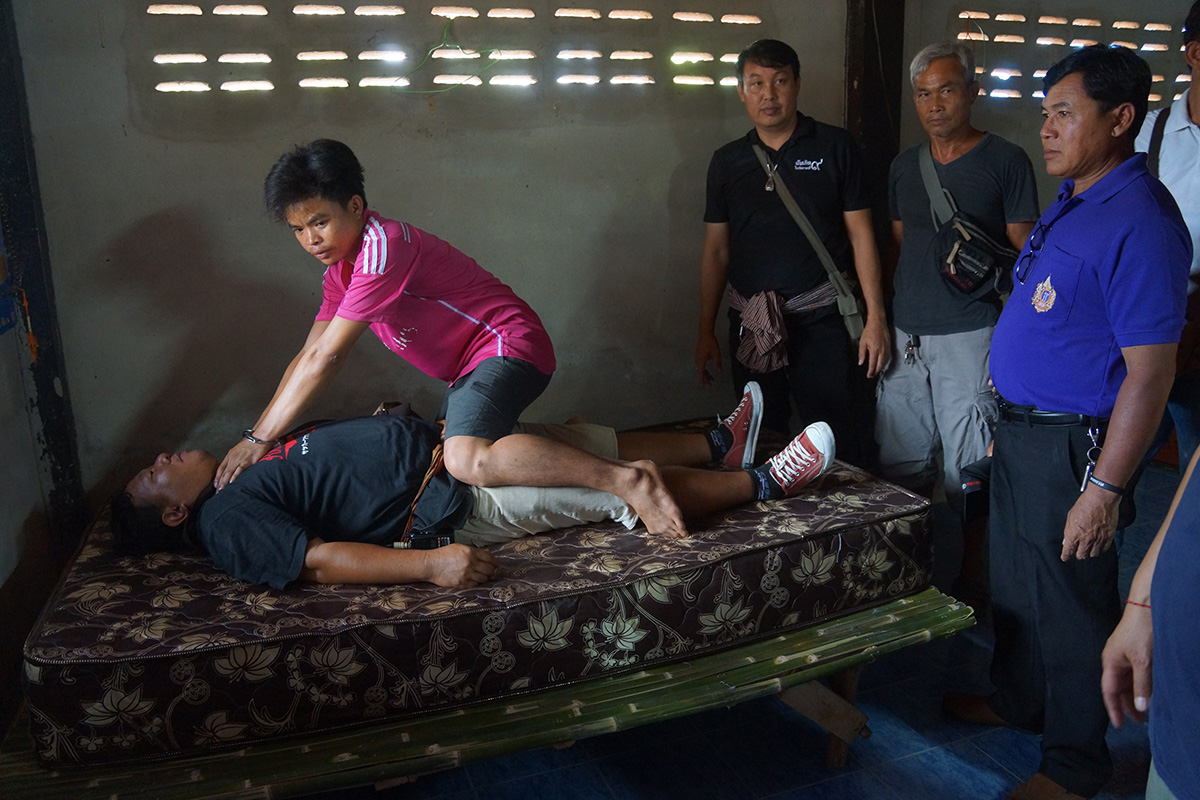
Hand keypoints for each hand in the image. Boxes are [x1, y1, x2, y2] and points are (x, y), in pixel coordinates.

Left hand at [215, 438, 271, 489]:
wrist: (259, 437)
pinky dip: (234, 477)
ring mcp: (239, 459)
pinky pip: (238, 470)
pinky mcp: (247, 461)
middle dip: (219, 483)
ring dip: (224, 482)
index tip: (215, 484)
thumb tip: (235, 464)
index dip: (217, 477)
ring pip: (229, 473)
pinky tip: (231, 483)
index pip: (220, 468)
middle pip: (223, 472)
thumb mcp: (240, 449)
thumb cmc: (252, 443)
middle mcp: (232, 457)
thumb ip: (236, 457)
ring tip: (222, 490)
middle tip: (217, 491)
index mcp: (230, 455)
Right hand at [424, 544, 497, 588]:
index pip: (490, 558)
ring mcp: (466, 574)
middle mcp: (470, 563)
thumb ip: (473, 551)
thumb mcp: (459, 548)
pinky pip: (475, 585)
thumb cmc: (443, 555)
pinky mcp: (462, 583)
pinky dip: (476, 583)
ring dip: (484, 578)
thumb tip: (486, 555)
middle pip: (489, 570)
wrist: (431, 564)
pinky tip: (473, 580)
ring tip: (482, 576)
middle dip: (491, 571)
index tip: (496, 565)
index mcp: (471, 552)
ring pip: (483, 579)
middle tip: (491, 572)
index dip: (495, 562)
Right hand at [695, 332, 722, 386]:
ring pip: (700, 368)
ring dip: (705, 374)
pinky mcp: (698, 354)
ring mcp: (697, 357)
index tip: (703, 386)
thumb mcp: (716, 354)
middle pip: (701, 372)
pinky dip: (704, 369)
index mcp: (701, 361)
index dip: (702, 380)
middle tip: (710, 384)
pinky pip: (700, 365)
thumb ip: (717, 364)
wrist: (705, 334)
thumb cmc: (711, 344)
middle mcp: (697, 360)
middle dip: (705, 378)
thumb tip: (719, 372)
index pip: (701, 373)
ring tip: (711, 378)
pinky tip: (708, 369)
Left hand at [857, 316, 890, 378]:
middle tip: (872, 375)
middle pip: (880, 365)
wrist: (878, 323)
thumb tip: (861, 362)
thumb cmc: (870, 331)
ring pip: (885, 362)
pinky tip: (882, 364)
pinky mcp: (889, 346)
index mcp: (875, 350)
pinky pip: (888, 357)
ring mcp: (886, 349)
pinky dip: (885, 362)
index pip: (873, 364)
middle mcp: (882, 351)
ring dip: (881, 368)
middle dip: (876, 371)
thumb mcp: (862, 342)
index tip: (869, 375)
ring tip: (876, 371)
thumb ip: (861, 353)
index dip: (871, 371)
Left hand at [1061, 487, 1118, 559]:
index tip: (1066, 558)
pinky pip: (1104, 549)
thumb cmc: (1084, 505)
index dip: (1066, 556)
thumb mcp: (1070, 517)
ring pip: (1093, 554)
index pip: (1068, 551)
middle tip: (1078, 552)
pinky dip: (1100, 550)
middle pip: (1081, 556)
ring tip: (1089, 549)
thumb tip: (1066, 540)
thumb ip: (1068, 531)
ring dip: (1090, 553)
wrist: (1101, 499)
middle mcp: (1085, 539)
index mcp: (1073, 534)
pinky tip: (1098, 547)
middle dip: (1078, 554)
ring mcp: (1098, 539)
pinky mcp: (1108, 537)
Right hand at [1101, 604, 1152, 726]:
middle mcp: (1115, 660)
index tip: (1120, 725)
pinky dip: (1141, 685)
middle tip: (1139, 721)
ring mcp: (1125, 656)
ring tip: (1146, 710)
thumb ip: (1141, 686)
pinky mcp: (1135, 652)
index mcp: (1110, 662)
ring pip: (1128, 682)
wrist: (1148, 606)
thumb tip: (1139, 708)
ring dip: (1135, 696)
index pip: (1109, 691)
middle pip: (1118, 688)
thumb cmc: (1141, 632)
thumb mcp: (1143, 662)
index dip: (1113, 708)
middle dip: (1127, 705)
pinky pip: (1135, 674)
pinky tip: (1149, 691)